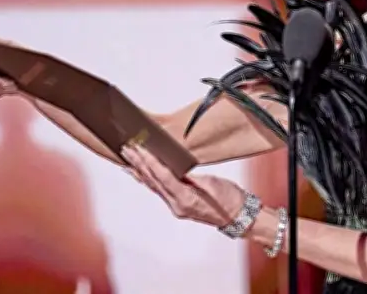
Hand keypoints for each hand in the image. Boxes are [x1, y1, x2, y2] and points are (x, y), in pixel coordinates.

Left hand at [121, 145, 247, 228]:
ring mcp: (176, 207)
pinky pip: (160, 191)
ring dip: (140, 172)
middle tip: (127, 149)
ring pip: (154, 187)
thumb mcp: (213, 182)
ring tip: (127, 159)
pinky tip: (141, 174)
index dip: (149, 162)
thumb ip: (192, 176)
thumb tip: (176, 168)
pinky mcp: (178, 205)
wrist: (239, 216)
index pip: (163, 177)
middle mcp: (177, 205)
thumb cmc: (231, 198)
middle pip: (154, 182)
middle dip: (139, 164)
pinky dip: (149, 180)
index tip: (139, 149)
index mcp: (186, 198)